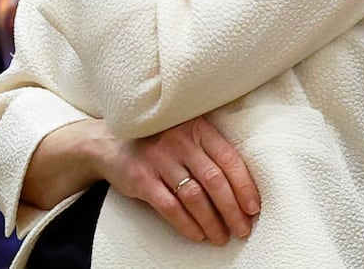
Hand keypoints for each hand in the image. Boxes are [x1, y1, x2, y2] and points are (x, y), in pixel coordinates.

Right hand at [99, 116, 260, 244]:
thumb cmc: (158, 142)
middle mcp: (179, 141)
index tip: (253, 208)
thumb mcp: (186, 134)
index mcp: (197, 128)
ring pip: (194, 197)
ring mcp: (159, 159)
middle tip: (242, 229)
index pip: (229, 159)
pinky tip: (198, 234)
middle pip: (214, 181)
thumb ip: (209, 151)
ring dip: (212, 222)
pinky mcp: (142, 178)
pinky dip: (187, 225)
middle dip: (232, 210)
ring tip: (221, 236)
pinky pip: (170, 207)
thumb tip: (243, 190)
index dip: (245, 186)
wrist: (109, 142)